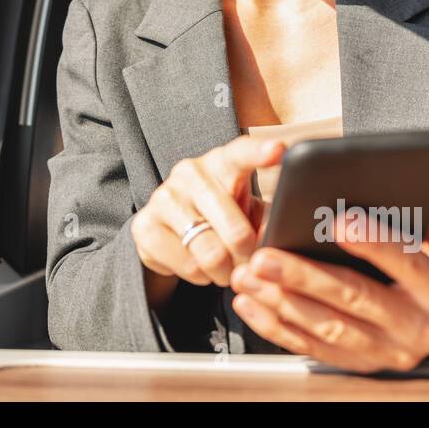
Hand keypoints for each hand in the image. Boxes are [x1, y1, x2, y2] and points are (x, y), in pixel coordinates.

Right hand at [132, 134, 285, 292]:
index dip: (260, 152)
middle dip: (249, 258)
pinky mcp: (145, 226)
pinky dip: (202, 277)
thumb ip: (268, 218)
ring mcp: (164, 197)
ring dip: (226, 273)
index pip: (241, 153)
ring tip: (225, 269)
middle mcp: (190, 172)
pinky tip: (200, 267)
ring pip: (212, 254)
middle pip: (236, 230)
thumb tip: (284, 237)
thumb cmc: (222, 215)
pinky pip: (188, 266)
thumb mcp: (248, 210)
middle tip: (250, 264)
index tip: (279, 150)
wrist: (171, 231)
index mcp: (222, 162)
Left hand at [230, 207, 428, 371]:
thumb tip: (428, 214)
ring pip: (326, 326)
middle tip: (264, 256)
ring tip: (248, 276)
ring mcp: (385, 352)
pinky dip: (275, 327)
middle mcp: (415, 328)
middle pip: (353, 297)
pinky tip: (251, 304)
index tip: (338, 221)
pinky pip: (311, 347)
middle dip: (303, 276)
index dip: (373, 242)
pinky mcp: (358, 364)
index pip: (407, 263)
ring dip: (280, 300)